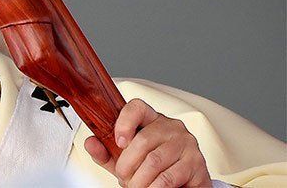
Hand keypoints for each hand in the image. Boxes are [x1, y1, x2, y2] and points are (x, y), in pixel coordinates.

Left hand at [84, 99, 211, 187]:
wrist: (182, 185)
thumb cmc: (152, 168)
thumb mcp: (125, 159)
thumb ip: (107, 152)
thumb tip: (90, 143)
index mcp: (152, 120)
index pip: (137, 107)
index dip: (124, 122)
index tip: (118, 142)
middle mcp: (172, 127)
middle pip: (142, 140)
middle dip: (127, 165)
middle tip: (124, 178)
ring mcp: (187, 144)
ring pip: (154, 161)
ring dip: (139, 180)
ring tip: (136, 186)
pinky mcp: (197, 164)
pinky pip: (168, 177)